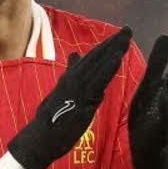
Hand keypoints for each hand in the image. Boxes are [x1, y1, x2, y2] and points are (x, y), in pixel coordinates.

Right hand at [8, 27, 132, 168]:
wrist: (39, 139)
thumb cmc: (51, 121)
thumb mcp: (61, 96)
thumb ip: (70, 77)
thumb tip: (75, 57)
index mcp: (71, 78)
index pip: (91, 58)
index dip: (105, 46)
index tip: (119, 36)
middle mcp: (73, 79)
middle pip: (96, 56)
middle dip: (113, 42)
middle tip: (128, 29)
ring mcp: (77, 88)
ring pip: (98, 64)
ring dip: (113, 49)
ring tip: (126, 36)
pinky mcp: (81, 99)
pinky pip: (98, 81)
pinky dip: (108, 68)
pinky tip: (118, 57)